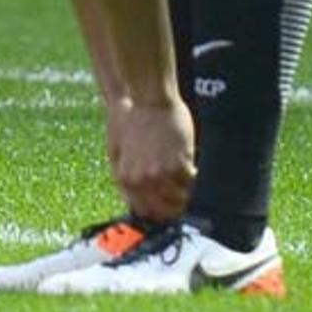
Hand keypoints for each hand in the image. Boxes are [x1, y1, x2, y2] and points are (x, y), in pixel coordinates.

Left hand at [112, 99, 194, 225]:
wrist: (148, 98)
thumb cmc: (131, 120)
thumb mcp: (117, 150)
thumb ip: (125, 177)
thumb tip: (135, 202)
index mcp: (126, 179)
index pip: (145, 212)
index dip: (157, 212)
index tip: (166, 209)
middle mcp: (143, 181)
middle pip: (164, 210)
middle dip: (174, 206)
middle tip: (182, 199)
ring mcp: (161, 174)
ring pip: (180, 199)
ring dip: (186, 193)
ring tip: (187, 183)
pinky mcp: (179, 164)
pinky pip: (191, 182)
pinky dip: (194, 179)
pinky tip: (193, 170)